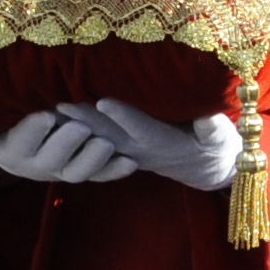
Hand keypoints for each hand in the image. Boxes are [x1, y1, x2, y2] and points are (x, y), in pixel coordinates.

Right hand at [0, 109, 133, 183]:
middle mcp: (38, 167)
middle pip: (52, 160)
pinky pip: (101, 176)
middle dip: (67, 143)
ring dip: (93, 161)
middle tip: (81, 128)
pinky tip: (131, 163)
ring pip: (79, 173)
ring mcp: (63, 172)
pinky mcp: (85, 174)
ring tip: (106, 144)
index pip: (21, 143)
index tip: (45, 116)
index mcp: (13, 152)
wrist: (24, 152)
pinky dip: (115, 171)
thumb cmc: (6, 127)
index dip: (32, 131)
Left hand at [60, 100, 242, 191]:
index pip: (140, 128)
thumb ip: (214, 129)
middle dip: (84, 118)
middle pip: (108, 133)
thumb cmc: (217, 146)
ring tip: (47, 103)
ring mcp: (127, 150)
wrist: (207, 169)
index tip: (104, 101)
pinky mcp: (121, 148)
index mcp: (163, 142)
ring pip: (95, 136)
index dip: (123, 115)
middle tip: (58, 100)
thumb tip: (210, 118)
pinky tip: (54, 113)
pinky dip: (74, 128)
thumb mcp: (222, 139)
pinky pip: (93, 139)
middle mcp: (139, 149)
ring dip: (72, 124)